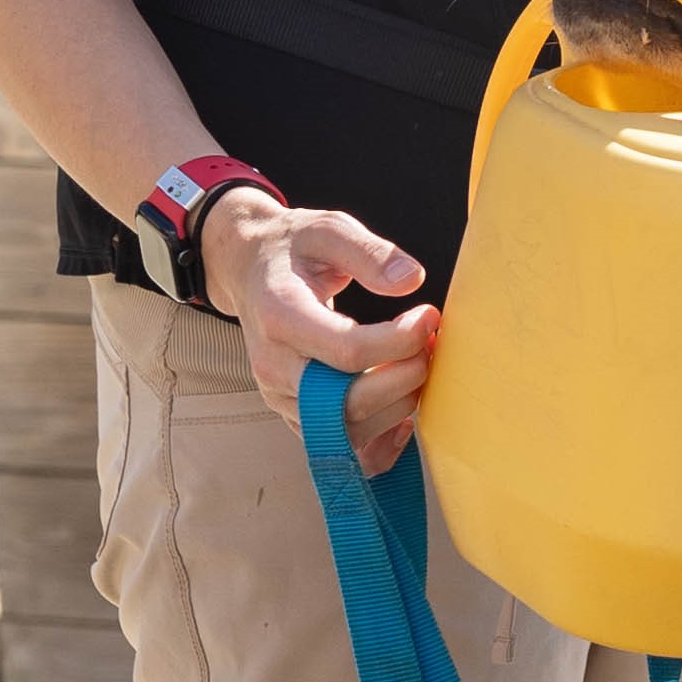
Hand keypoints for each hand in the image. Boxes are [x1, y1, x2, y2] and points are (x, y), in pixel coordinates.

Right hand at [197, 190, 439, 475]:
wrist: (250, 271)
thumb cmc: (295, 248)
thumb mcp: (328, 229)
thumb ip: (369, 251)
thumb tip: (412, 281)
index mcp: (279, 314)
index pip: (346, 350)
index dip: (400, 341)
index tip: (428, 316)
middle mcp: (273, 365)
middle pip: (348, 402)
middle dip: (405, 378)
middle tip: (431, 346)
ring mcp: (281, 398)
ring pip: (348, 432)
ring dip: (399, 408)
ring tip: (418, 367)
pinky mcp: (295, 416)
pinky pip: (342, 452)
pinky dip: (381, 445)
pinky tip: (403, 415)